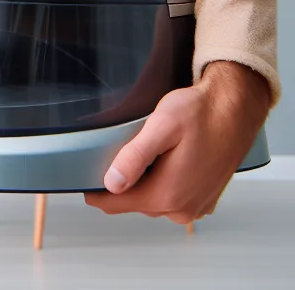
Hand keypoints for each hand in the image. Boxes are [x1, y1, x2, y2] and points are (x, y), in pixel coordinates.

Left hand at [83, 61, 270, 223]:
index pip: (115, 204)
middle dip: (122, 181)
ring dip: (144, 180)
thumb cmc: (199, 113)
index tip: (82, 173)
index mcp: (167, 194)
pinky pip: (172, 196)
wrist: (236, 110)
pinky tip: (165, 158)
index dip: (95, 190)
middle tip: (118, 149)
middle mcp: (182, 208)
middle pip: (133, 201)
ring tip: (145, 151)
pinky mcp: (204, 198)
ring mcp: (195, 206)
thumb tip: (112, 183)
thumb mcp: (161, 127)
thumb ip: (135, 156)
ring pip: (152, 199)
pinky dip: (162, 181)